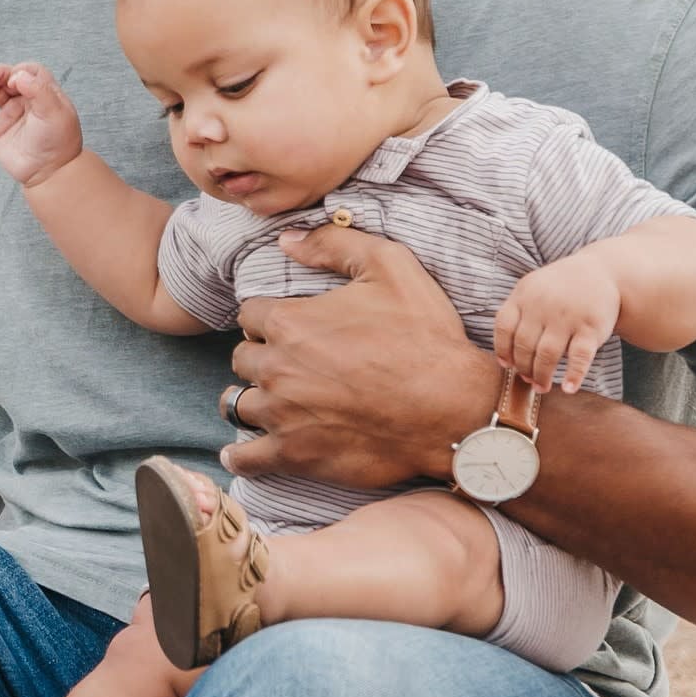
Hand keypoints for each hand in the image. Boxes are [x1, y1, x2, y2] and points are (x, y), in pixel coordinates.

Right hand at [0, 63, 82, 189]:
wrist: (50, 173)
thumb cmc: (59, 143)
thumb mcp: (55, 112)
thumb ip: (39, 90)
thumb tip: (18, 75)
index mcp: (44, 94)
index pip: (29, 72)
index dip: (19, 71)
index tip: (14, 81)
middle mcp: (27, 102)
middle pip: (8, 78)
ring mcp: (11, 115)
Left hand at [221, 221, 500, 488]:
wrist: (456, 410)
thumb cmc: (426, 338)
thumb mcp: (390, 267)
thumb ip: (334, 244)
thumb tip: (286, 239)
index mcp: (288, 323)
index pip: (249, 314)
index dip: (267, 318)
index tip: (286, 326)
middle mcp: (276, 368)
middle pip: (242, 358)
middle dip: (261, 357)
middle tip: (287, 363)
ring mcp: (282, 414)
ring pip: (239, 404)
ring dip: (252, 399)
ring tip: (269, 401)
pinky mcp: (295, 455)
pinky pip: (247, 457)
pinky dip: (240, 456)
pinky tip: (239, 453)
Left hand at [495, 258, 620, 394]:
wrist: (603, 271)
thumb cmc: (560, 288)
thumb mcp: (533, 288)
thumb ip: (517, 315)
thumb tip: (504, 359)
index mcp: (523, 296)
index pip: (503, 327)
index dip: (502, 349)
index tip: (506, 366)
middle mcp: (542, 307)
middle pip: (524, 344)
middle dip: (522, 367)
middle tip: (526, 380)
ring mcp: (567, 317)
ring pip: (547, 353)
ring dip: (542, 375)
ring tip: (541, 387)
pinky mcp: (591, 327)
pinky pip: (579, 356)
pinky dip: (573, 374)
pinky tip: (568, 388)